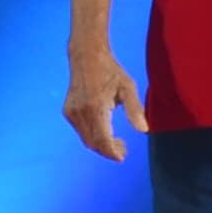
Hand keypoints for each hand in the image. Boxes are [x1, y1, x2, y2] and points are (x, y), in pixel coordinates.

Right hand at [64, 43, 144, 160]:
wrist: (86, 56)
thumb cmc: (110, 71)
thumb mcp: (128, 87)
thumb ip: (135, 109)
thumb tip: (144, 130)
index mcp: (96, 107)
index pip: (103, 140)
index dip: (113, 152)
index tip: (123, 156)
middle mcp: (80, 112)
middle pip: (93, 143)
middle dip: (108, 151)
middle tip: (124, 148)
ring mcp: (71, 112)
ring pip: (86, 139)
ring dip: (101, 144)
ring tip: (117, 140)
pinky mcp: (68, 111)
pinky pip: (81, 131)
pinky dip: (93, 136)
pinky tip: (104, 129)